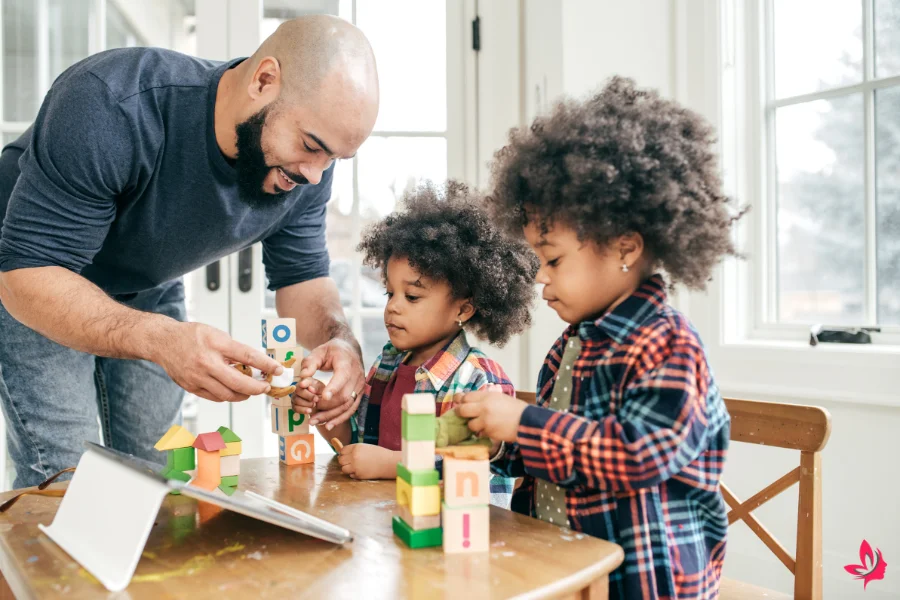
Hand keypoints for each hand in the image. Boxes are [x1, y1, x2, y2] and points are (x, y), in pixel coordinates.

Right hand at [153, 321, 282, 402]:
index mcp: (215, 344)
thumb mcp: (216, 334)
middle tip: (266, 387)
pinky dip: (228, 396)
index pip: (247, 356)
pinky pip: (215, 397)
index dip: (266, 364)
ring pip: (227, 395)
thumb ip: (234, 349)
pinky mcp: (191, 387)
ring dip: (243, 395)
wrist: (162, 342)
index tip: (278, 369)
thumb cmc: (191, 335)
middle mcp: (206, 362)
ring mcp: (197, 378)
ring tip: (251, 389)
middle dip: (257, 388)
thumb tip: (255, 363)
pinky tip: (234, 390)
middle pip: (238, 383)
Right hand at [291, 378, 324, 414]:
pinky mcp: (295, 405)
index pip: (304, 380)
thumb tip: (310, 388)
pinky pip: (295, 408)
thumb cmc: (322, 395)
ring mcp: (295, 396)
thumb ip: (317, 388)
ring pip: (296, 399)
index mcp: (308, 381)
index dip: (304, 382)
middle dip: (308, 396)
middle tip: (316, 399)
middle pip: (298, 390)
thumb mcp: (323, 390)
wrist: (322, 405)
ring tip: (314, 405)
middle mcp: (299, 387)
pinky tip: (309, 410)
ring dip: (306, 403)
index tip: (303, 385)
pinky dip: (303, 410)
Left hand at [298, 338, 364, 427]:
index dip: (334, 387)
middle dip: (327, 408)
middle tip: (311, 416)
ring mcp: (360, 386)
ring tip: (316, 422)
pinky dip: (341, 418)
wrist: (350, 349)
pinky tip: (328, 425)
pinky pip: (352, 408)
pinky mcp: (360, 393)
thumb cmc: (332, 350)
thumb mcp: (319, 351)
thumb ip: (310, 363)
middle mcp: (357, 375)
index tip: (322, 398)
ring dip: (332, 416)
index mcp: (347, 363)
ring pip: (348, 405)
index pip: (342, 376)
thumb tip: (303, 378)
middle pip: (344, 396)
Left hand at [337, 444, 397, 479]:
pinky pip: (351, 475)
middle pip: (341, 460)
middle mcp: (354, 456)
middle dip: (345, 461)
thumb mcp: (365, 448)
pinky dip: (354, 474)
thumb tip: (343, 454)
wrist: (388, 463)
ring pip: (343, 468)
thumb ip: (355, 450)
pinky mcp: (358, 474)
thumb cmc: (378, 454)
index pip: (342, 451)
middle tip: (351, 462)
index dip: (344, 454)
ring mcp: (355, 466)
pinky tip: (362, 471)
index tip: (347, 456)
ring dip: (348, 468)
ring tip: (355, 467)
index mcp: (356, 447)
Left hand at [456, 391, 528, 442]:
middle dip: (460, 412)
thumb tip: (470, 400)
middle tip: (462, 414)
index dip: (460, 399)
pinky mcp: (489, 433)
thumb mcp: (500, 397)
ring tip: (482, 423)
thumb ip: (485, 398)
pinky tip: (491, 428)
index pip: (466, 397)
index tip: (458, 401)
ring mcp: (485, 422)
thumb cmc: (515, 408)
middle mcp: (484, 408)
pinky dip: (483, 432)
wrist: (527, 421)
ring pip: (470, 424)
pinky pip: (480, 433)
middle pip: (462, 410)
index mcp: (487, 396)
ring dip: (474, 424)